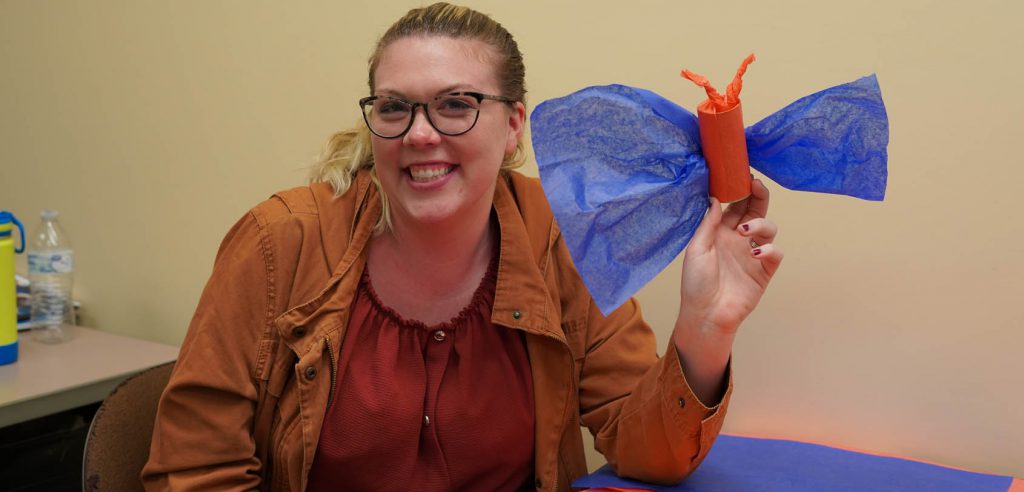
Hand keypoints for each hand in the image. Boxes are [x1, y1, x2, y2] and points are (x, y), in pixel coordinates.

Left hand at [672, 178, 782, 402]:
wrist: (705, 315)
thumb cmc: (695, 283)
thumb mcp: (696, 249)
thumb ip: (708, 223)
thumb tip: (715, 197)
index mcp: (720, 232)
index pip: (735, 205)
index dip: (741, 190)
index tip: (743, 176)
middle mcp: (738, 240)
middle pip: (756, 210)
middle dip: (759, 196)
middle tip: (756, 186)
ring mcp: (753, 255)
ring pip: (769, 228)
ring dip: (760, 224)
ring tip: (745, 232)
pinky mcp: (764, 271)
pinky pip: (776, 252)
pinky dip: (770, 249)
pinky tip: (756, 252)